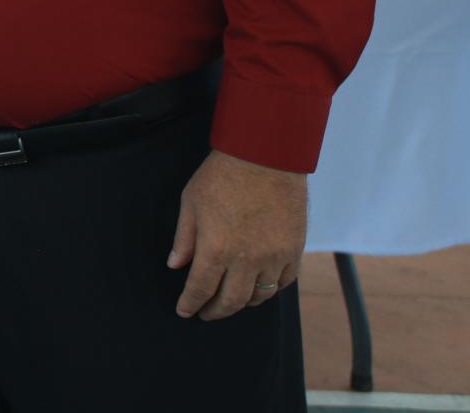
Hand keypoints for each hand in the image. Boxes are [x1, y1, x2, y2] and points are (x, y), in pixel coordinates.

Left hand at [168, 150, 307, 319]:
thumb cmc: (222, 176)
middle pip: (231, 301)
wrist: (265, 156)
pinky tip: (260, 288)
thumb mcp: (191, 202)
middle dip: (215, 311)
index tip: (185, 311)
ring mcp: (274, 257)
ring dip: (243, 303)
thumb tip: (176, 265)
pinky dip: (271, 290)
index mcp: (216, 249)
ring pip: (259, 296)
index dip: (190, 304)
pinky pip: (284, 282)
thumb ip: (184, 238)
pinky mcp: (294, 250)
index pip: (200, 289)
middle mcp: (246, 260)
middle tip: (206, 313)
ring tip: (231, 301)